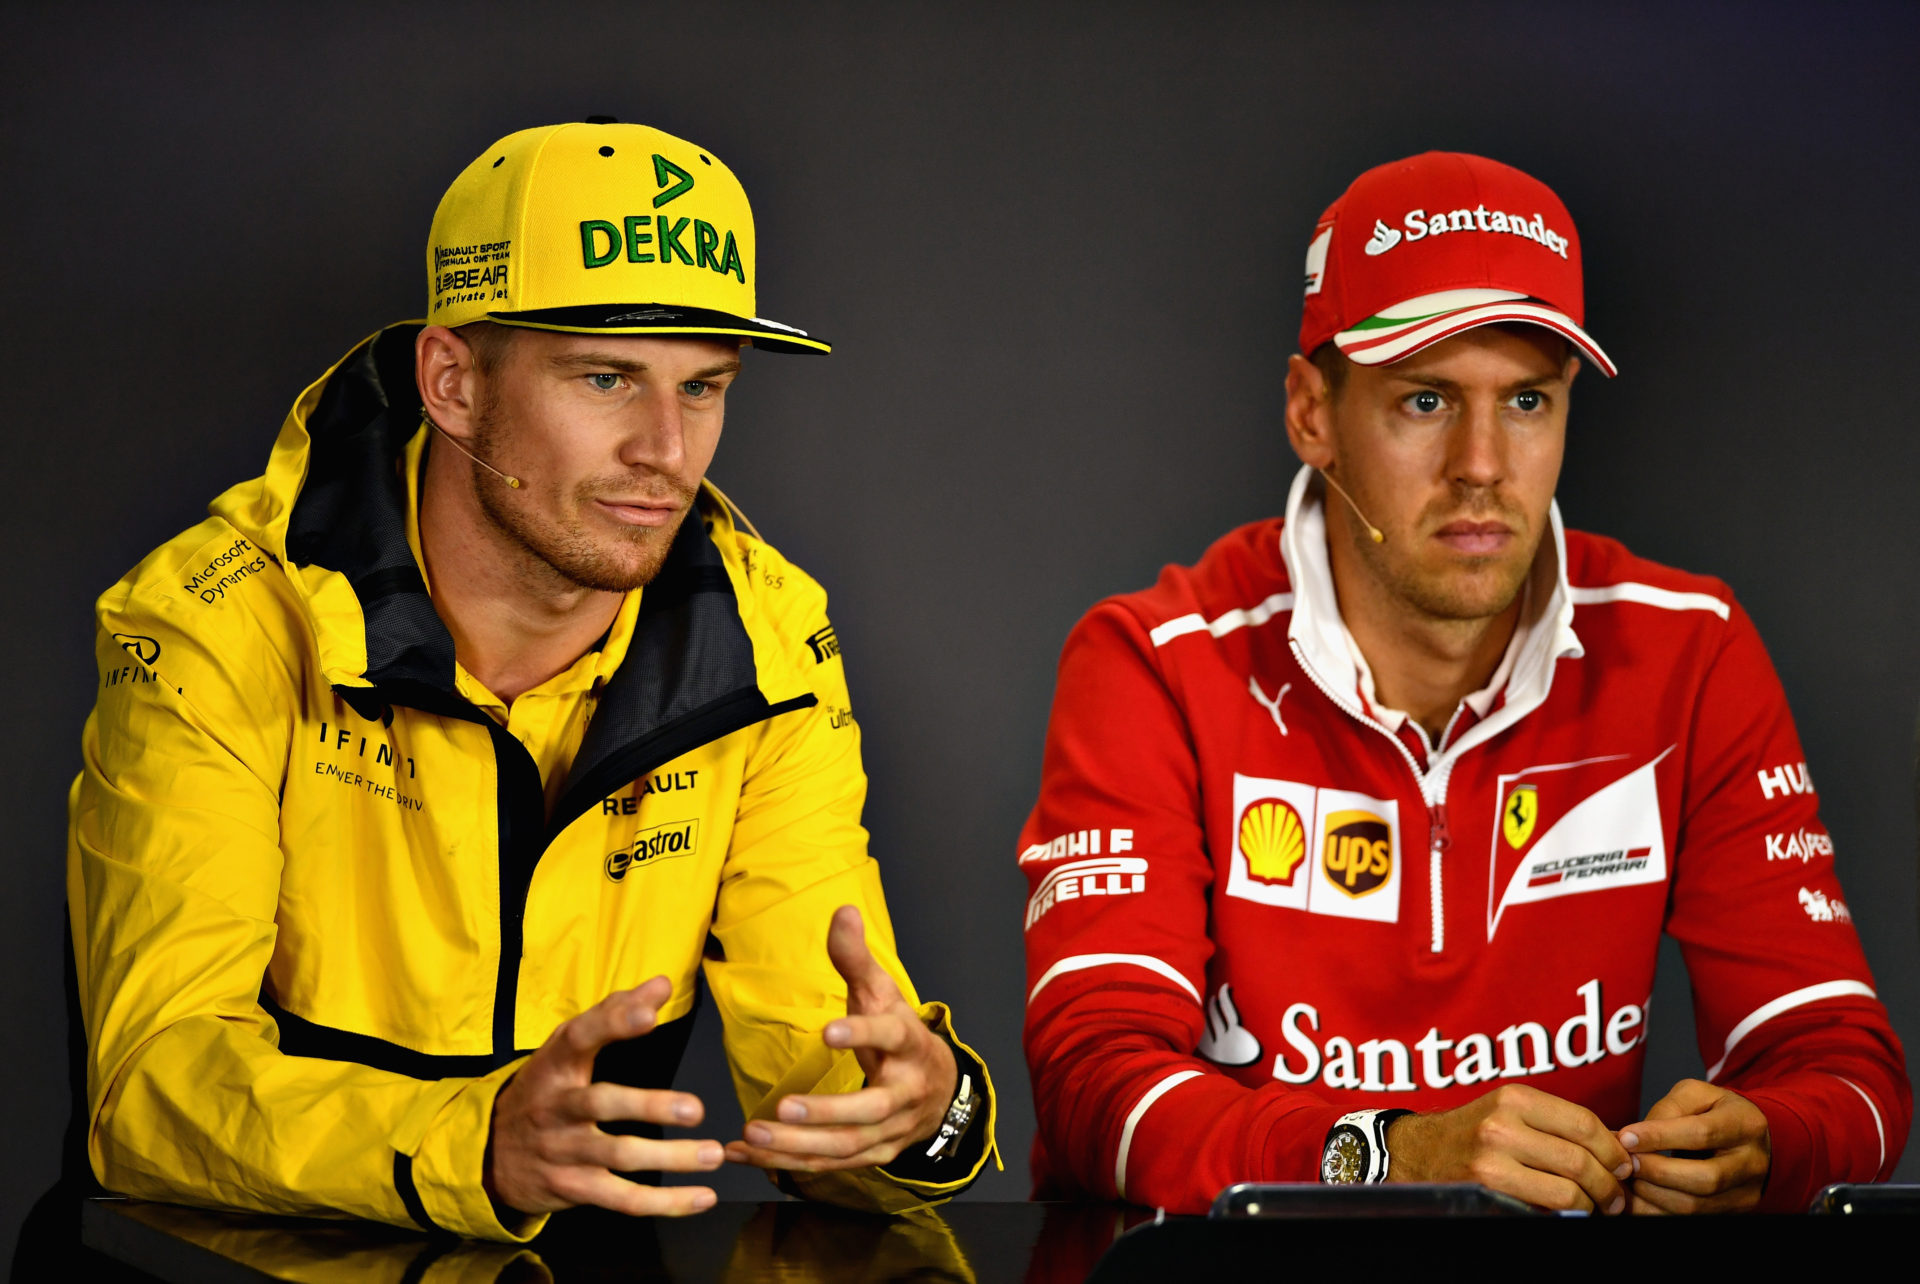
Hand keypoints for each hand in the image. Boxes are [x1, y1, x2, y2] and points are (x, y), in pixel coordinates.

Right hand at [485, 976, 722, 1216]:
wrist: (489, 1155)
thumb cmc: (546, 1089)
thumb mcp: (565, 1048)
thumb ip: (614, 1012)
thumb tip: (661, 983)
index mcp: (555, 1064)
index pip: (580, 1037)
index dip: (613, 1023)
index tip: (651, 1012)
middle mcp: (556, 1107)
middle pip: (601, 1104)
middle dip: (648, 1106)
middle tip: (695, 1109)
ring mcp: (564, 1151)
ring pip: (619, 1156)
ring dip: (669, 1158)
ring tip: (713, 1153)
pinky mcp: (575, 1189)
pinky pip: (623, 1199)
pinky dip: (665, 1203)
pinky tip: (702, 1197)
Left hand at [724, 905, 958, 1172]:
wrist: (939, 1090)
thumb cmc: (901, 1035)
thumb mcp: (882, 993)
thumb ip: (856, 958)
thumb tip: (842, 910)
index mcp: (908, 1043)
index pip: (891, 1036)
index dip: (862, 1034)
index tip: (827, 1032)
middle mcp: (905, 1091)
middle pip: (870, 1109)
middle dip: (826, 1113)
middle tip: (781, 1108)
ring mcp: (891, 1130)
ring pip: (847, 1146)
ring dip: (798, 1146)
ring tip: (752, 1135)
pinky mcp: (873, 1156)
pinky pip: (829, 1165)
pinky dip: (786, 1164)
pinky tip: (746, 1155)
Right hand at [1386, 1083, 1631, 1213]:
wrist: (1419, 1152)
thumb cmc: (1474, 1133)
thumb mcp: (1510, 1113)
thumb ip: (1555, 1125)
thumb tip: (1617, 1147)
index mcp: (1515, 1098)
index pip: (1584, 1123)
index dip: (1614, 1149)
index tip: (1624, 1165)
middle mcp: (1503, 1125)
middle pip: (1581, 1159)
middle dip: (1610, 1184)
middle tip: (1617, 1196)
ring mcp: (1493, 1159)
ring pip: (1569, 1189)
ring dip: (1592, 1205)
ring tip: (1597, 1208)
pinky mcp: (1488, 1189)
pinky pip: (1545, 1207)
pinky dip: (1566, 1214)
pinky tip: (1569, 1212)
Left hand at [1618, 1079, 1769, 1213]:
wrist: (1752, 1139)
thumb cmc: (1716, 1111)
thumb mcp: (1696, 1095)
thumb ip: (1668, 1109)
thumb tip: (1633, 1137)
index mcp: (1744, 1124)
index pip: (1702, 1134)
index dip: (1660, 1137)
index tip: (1626, 1138)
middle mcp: (1751, 1163)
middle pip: (1704, 1179)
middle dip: (1657, 1172)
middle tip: (1626, 1162)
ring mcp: (1746, 1193)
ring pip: (1697, 1206)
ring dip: (1654, 1195)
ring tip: (1628, 1179)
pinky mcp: (1733, 1212)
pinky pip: (1692, 1219)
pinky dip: (1658, 1210)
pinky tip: (1638, 1197)